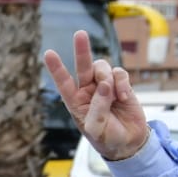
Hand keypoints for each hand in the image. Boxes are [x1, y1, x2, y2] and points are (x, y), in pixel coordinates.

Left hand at [44, 31, 150, 160]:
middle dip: (81, 50)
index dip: (56, 68)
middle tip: (80, 34)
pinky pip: (119, 73)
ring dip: (108, 78)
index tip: (48, 53)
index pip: (64, 83)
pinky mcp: (120, 84)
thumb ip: (98, 108)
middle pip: (83, 66)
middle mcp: (88, 91)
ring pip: (102, 68)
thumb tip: (104, 85)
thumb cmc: (107, 138)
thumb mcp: (97, 129)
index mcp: (75, 102)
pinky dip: (123, 83)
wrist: (129, 142)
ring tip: (115, 96)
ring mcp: (104, 86)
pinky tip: (124, 97)